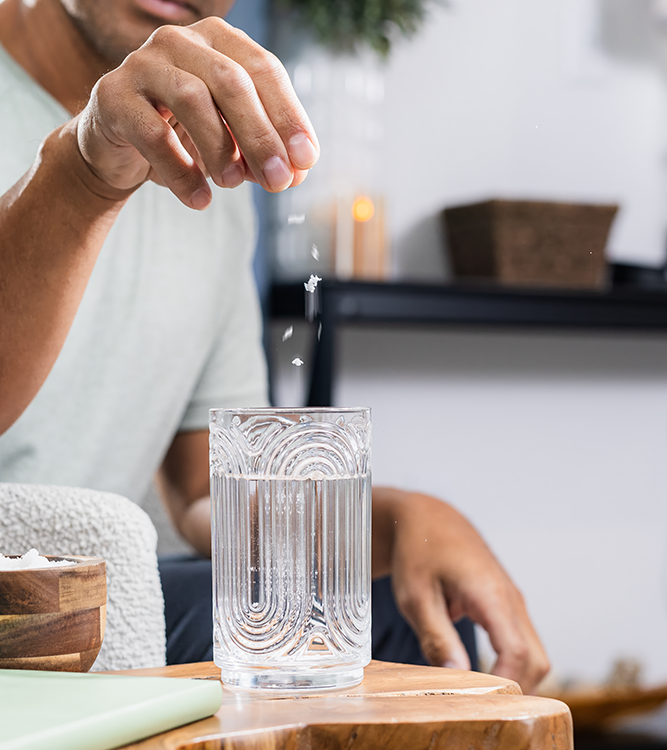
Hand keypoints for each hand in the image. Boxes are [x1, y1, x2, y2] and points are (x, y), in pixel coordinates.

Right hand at [75, 18, 318, 208]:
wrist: (119, 150)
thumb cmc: (184, 137)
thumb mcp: (231, 141)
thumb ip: (264, 151)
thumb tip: (298, 172)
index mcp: (218, 40)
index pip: (264, 70)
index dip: (289, 116)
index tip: (305, 160)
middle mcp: (180, 41)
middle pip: (231, 81)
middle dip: (260, 136)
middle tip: (277, 181)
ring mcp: (142, 63)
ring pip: (192, 98)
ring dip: (220, 148)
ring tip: (232, 184)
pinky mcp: (112, 95)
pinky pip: (153, 134)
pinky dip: (181, 171)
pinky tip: (199, 199)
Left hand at [372, 488, 549, 693]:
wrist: (427, 518)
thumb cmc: (418, 551)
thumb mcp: (415, 596)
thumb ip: (437, 638)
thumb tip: (458, 679)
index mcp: (490, 594)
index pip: (516, 653)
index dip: (504, 686)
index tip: (480, 705)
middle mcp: (510, 598)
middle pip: (536, 660)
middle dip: (517, 691)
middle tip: (483, 708)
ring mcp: (512, 601)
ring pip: (534, 653)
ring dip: (517, 679)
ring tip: (483, 699)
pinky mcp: (506, 604)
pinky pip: (521, 642)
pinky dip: (511, 664)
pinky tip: (485, 677)